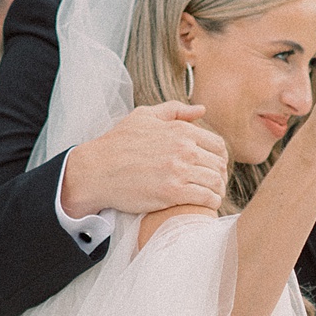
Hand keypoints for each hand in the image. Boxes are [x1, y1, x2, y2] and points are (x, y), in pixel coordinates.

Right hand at [61, 103, 228, 218]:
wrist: (96, 171)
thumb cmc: (117, 144)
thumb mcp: (143, 117)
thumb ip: (174, 111)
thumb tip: (201, 110)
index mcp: (180, 130)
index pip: (218, 146)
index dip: (219, 159)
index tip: (213, 169)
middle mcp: (183, 148)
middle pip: (219, 165)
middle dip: (220, 176)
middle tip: (213, 186)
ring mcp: (179, 170)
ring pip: (215, 182)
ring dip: (217, 191)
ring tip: (211, 197)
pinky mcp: (172, 192)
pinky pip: (206, 198)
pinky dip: (211, 203)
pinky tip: (205, 205)